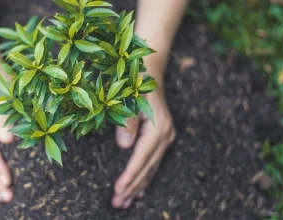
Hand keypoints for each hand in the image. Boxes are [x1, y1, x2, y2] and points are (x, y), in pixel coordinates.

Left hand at [111, 89, 176, 208]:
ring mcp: (166, 137)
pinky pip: (154, 163)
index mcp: (157, 128)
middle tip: (117, 204)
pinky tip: (139, 193)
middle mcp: (165, 135)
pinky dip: (145, 178)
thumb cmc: (135, 81)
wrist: (150, 70)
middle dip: (131, 187)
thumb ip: (127, 121)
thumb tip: (124, 147)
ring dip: (137, 187)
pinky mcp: (163, 138)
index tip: (118, 190)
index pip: (141, 158)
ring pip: (151, 168)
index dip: (129, 175)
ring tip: (123, 204)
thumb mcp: (128, 96)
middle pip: (147, 168)